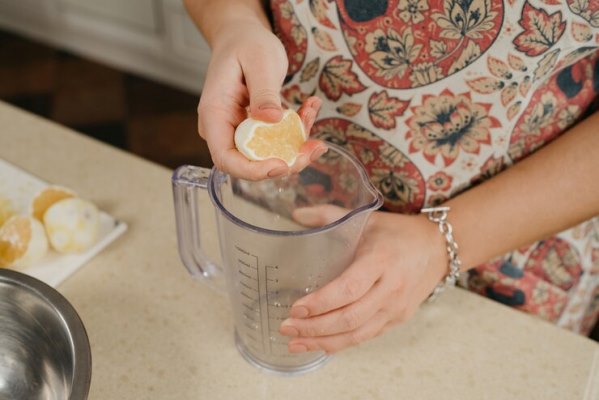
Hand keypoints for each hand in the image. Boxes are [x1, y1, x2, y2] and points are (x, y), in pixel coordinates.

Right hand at [197, 20, 324, 179]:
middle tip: (314, 148)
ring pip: (268, 155)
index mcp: (215, 115)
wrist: (243, 37)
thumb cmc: (246, 44)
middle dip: (286, 161)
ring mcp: (239, 131)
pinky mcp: (256, 130)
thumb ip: (264, 92)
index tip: (281, 164)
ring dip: (297, 144)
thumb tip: (271, 120)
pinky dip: (298, 129)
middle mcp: (224, 129)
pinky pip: (278, 141)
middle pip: (250, 163)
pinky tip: (310, 106)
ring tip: (312, 111)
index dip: (253, 170)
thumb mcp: (259, 60)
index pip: (226, 158)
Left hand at [279, 207, 447, 353]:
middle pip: (350, 318)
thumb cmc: (397, 232)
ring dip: (324, 342)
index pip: (349, 288)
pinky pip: (367, 337)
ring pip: (357, 334)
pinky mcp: (397, 319)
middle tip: (287, 328)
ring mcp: (396, 307)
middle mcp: (390, 288)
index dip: (321, 303)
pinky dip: (341, 344)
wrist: (438, 248)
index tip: (296, 309)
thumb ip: (329, 215)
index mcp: (381, 260)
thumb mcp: (365, 218)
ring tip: (295, 342)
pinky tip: (320, 344)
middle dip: (315, 328)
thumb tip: (296, 215)